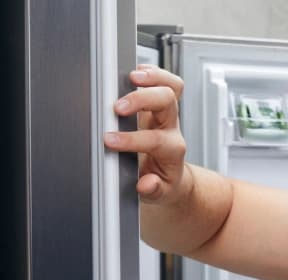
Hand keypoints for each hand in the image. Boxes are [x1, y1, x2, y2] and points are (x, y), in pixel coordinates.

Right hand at [103, 65, 191, 203]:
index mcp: (171, 151)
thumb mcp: (158, 194)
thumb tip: (147, 184)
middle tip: (116, 107)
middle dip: (141, 101)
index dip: (132, 139)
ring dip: (152, 78)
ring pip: (171, 88)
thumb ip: (153, 190)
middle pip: (167, 103)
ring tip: (130, 77)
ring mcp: (167, 115)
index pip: (155, 140)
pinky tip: (136, 72)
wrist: (172, 179)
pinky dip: (154, 73)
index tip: (110, 141)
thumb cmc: (162, 183)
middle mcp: (171, 128)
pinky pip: (169, 82)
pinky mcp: (161, 105)